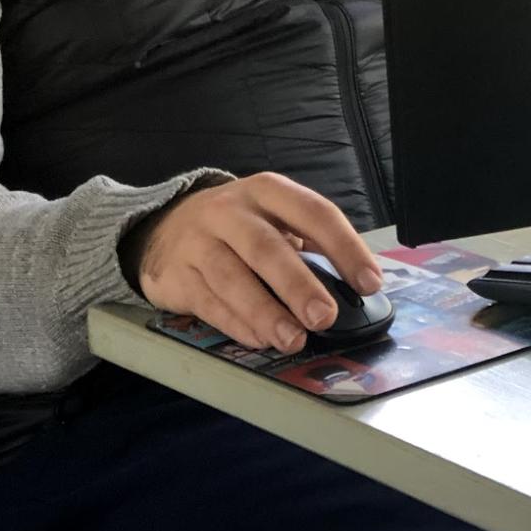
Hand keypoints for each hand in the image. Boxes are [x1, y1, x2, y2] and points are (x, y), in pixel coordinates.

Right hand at [126, 173, 382, 353]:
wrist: (162, 227)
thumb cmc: (237, 226)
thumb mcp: (272, 217)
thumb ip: (308, 243)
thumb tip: (351, 285)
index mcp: (267, 191)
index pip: (313, 213)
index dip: (344, 248)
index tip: (368, 282)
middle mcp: (230, 212)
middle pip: (267, 248)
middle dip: (298, 285)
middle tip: (325, 316)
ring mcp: (198, 243)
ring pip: (233, 279)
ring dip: (266, 314)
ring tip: (293, 339)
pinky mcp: (176, 276)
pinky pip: (209, 304)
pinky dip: (238, 325)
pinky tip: (261, 339)